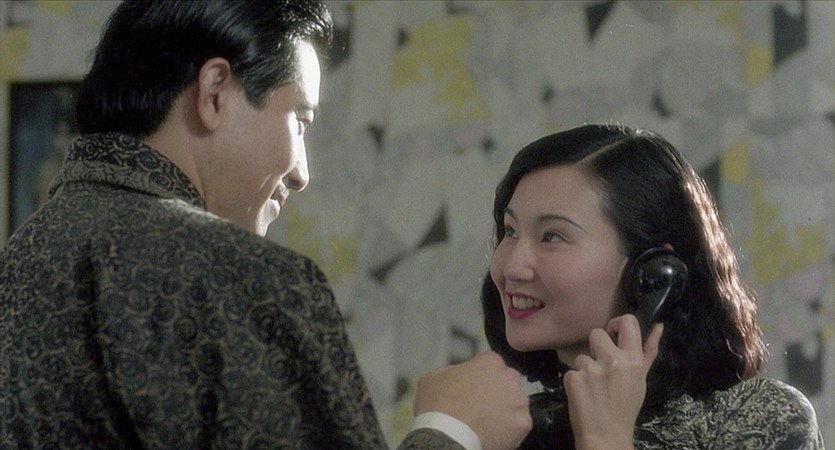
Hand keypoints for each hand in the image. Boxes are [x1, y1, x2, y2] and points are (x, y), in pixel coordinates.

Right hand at [413, 351, 531, 449]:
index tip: (473, 387)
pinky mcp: (523, 424)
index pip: (491, 363)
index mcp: (490, 362)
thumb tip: (459, 374)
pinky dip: (509, 430)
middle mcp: (509, 377)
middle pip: (507, 382)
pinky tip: (492, 433)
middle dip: (497, 391)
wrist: (446, 438)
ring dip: (505, 410)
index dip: (481, 376)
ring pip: (515, 403)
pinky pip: (518, 424)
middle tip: (480, 405)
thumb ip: (453, 369)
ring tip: (486, 422)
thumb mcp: (434, 376)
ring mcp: (519, 401)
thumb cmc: (438, 407)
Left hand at [563, 315, 662, 449]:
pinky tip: (584, 394)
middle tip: (602, 367)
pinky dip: (575, 381)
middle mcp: (612, 360)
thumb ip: (648, 351)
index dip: (617, 323)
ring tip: (594, 387)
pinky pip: (571, 370)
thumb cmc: (626, 407)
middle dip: (596, 347)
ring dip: (585, 368)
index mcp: (632, 360)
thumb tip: (659, 326)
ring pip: (581, 355)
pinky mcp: (573, 378)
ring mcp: (591, 369)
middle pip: (596, 333)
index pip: (627, 322)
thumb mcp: (641, 379)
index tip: (614, 334)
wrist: (606, 436)